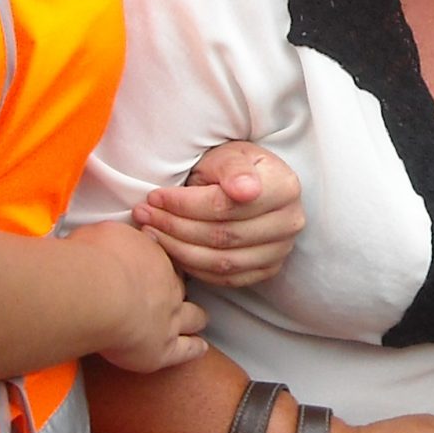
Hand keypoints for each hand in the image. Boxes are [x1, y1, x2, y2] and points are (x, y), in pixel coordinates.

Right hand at [67, 220, 207, 372]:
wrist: (99, 293)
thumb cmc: (94, 262)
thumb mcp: (98, 233)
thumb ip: (107, 237)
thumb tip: (102, 237)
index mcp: (154, 257)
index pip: (165, 259)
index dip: (161, 264)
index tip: (155, 265)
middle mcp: (168, 287)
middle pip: (182, 287)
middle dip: (179, 290)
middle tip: (174, 292)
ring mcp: (170, 318)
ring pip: (194, 316)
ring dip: (196, 317)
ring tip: (198, 319)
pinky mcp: (163, 348)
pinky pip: (188, 350)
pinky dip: (195, 348)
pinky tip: (200, 349)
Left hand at [133, 141, 304, 287]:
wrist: (251, 181)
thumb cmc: (234, 164)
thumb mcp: (229, 154)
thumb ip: (233, 169)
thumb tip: (245, 191)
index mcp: (284, 188)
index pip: (224, 205)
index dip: (183, 204)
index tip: (154, 197)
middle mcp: (289, 223)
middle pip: (222, 236)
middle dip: (175, 227)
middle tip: (143, 216)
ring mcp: (281, 250)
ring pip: (221, 262)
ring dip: (179, 250)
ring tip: (151, 232)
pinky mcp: (268, 269)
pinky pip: (226, 278)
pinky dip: (195, 268)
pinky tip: (172, 250)